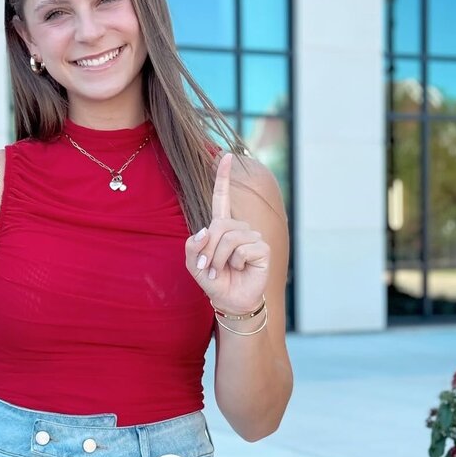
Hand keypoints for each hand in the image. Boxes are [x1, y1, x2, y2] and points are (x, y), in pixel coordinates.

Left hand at [185, 153, 270, 314]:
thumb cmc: (214, 280)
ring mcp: (252, 237)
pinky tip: (240, 269)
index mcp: (221, 227)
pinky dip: (236, 262)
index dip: (223, 177)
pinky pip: (244, 248)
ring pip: (230, 238)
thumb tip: (205, 231)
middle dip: (209, 249)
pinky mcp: (262, 248)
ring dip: (221, 258)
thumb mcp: (194, 264)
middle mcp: (239, 228)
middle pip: (219, 225)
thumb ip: (192, 247)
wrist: (230, 300)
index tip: (227, 156)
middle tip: (209, 267)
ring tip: (222, 270)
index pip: (222, 198)